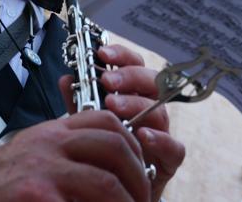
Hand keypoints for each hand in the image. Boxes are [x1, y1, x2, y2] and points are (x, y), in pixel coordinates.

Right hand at [0, 109, 150, 200]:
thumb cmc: (5, 177)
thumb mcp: (38, 147)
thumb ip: (70, 144)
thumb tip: (117, 152)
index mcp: (55, 132)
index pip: (106, 122)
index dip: (133, 142)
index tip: (140, 165)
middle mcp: (52, 147)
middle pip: (114, 149)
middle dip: (138, 177)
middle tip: (143, 198)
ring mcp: (45, 173)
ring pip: (106, 184)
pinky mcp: (39, 198)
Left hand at [57, 43, 185, 200]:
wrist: (114, 187)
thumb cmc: (103, 150)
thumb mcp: (87, 123)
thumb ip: (79, 102)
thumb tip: (66, 79)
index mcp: (132, 95)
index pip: (134, 65)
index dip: (121, 56)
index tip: (102, 54)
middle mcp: (149, 110)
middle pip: (152, 82)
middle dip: (129, 76)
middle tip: (107, 80)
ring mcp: (161, 134)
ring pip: (160, 111)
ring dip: (137, 105)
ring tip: (114, 106)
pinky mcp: (168, 161)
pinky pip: (174, 147)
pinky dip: (161, 140)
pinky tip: (143, 135)